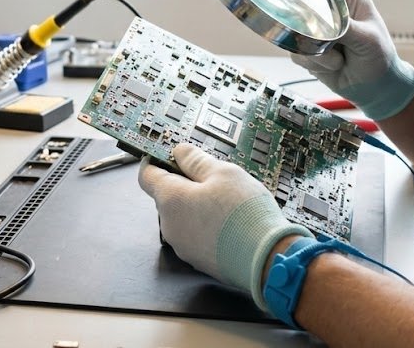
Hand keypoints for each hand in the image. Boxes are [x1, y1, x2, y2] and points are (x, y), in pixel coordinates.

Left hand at [139, 143, 310, 308]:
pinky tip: (231, 221)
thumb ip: (196, 160)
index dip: (155, 161)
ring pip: (184, 217)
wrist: (267, 260)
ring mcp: (184, 246)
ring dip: (199, 206)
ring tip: (229, 201)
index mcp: (170, 200)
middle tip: (213, 177)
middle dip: (186, 184)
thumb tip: (180, 152)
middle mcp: (170, 226)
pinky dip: (208, 225)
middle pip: (168, 197)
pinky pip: (197, 235)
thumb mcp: (223, 173)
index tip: (166, 154)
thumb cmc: (245, 215)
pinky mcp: (199, 260)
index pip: (147, 175)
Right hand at [290, 0, 413, 119]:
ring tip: (339, 59)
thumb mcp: (366, 39)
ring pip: (295, 35)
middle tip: (327, 43)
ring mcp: (316, 30)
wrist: (376, 89)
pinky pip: (296, 53)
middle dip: (312, 31)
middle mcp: (329, 10)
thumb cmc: (380, 58)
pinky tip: (333, 66)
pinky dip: (314, 63)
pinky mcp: (308, 49)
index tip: (306, 9)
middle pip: (300, 9)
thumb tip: (317, 21)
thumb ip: (342, 27)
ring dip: (316, 53)